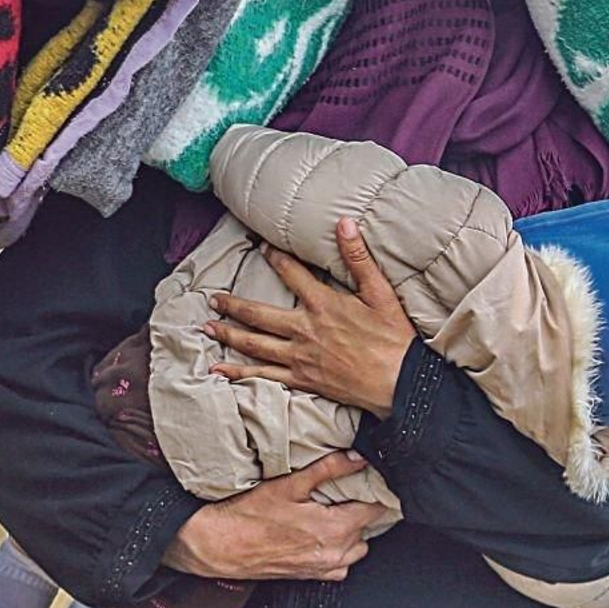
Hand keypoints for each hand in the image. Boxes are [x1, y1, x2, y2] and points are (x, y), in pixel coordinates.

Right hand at [162, 451, 381, 580]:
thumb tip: (356, 458)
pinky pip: (341, 565)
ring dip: (353, 530)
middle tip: (350, 490)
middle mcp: (334, 553)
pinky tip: (324, 533)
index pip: (375, 510)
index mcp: (334, 529)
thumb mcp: (290, 484)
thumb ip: (328, 469)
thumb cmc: (249, 516)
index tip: (372, 478)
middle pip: (369, 529)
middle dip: (364, 509)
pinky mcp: (311, 575)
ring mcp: (323, 567)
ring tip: (337, 510)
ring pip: (357, 548)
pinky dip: (340, 549)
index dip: (376, 491)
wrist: (221, 545)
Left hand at [206, 218, 415, 417]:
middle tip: (213, 299)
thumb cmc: (393, 338)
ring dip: (229, 334)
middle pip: (259, 314)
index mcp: (322, 305)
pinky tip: (220, 372)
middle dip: (233, 305)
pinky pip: (263, 376)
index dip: (273, 256)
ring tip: (208, 327)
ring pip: (255, 344)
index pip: (290, 273)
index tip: (258, 245)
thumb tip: (344, 224)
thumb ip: (359, 258)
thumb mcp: (380, 293)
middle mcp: (304, 330)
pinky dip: (239, 373)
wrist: (400, 383)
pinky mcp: (302, 380)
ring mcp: (300, 357)